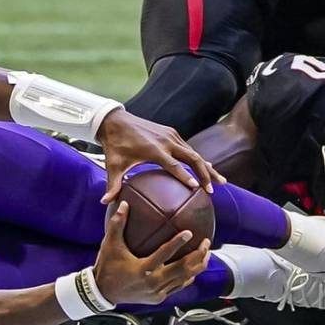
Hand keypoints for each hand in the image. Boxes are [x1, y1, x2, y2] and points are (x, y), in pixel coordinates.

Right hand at [93, 201, 211, 304]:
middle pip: (183, 269)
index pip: (164, 255)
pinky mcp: (159, 298)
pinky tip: (195, 268)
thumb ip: (117, 224)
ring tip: (207, 253)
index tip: (189, 232)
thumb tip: (124, 203)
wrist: (103, 292)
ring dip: (197, 266)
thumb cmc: (107, 266)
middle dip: (197, 255)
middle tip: (206, 242)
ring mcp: (158, 292)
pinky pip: (179, 287)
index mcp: (143, 269)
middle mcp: (153, 282)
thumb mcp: (110, 245)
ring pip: (185, 280)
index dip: (177, 243)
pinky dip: (189, 277)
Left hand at [96, 108, 223, 203]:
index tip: (198, 188)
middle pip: (193, 158)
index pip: (174, 166)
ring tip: (219, 181)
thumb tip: (105, 203)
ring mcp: (171, 135)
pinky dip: (199, 159)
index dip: (186, 176)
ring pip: (195, 153)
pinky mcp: (171, 133)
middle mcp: (166, 141)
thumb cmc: (115, 145)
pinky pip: (189, 148)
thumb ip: (112, 184)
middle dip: (205, 173)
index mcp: (154, 149)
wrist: (115, 121)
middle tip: (213, 190)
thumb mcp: (112, 165)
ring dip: (207, 167)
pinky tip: (208, 168)